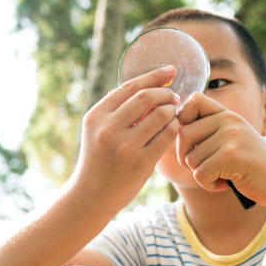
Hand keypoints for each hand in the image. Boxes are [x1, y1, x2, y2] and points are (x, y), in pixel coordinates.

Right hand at [69, 65, 179, 211]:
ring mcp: (125, 146)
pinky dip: (174, 128)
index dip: (153, 76)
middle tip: (173, 96)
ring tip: (173, 114)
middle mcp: (108, 129)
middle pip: (146, 97)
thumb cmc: (99, 159)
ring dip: (172, 111)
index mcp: (96, 116)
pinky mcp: (141, 162)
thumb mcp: (98, 131)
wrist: (91, 195)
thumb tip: (152, 87)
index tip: (170, 70)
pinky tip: (172, 129)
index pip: (129, 87)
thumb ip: (118, 111)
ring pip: (161, 115)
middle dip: (165, 92)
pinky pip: (167, 136)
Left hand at [175, 92, 265, 206]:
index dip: (183, 119)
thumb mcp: (231, 139)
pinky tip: (225, 183)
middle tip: (205, 166)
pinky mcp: (232, 156)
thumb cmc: (251, 164)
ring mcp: (231, 137)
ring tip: (222, 175)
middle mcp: (228, 121)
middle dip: (187, 157)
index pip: (193, 100)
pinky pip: (200, 174)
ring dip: (202, 174)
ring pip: (191, 158)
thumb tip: (170, 126)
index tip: (192, 140)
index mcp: (226, 114)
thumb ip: (208, 130)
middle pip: (183, 135)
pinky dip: (209, 185)